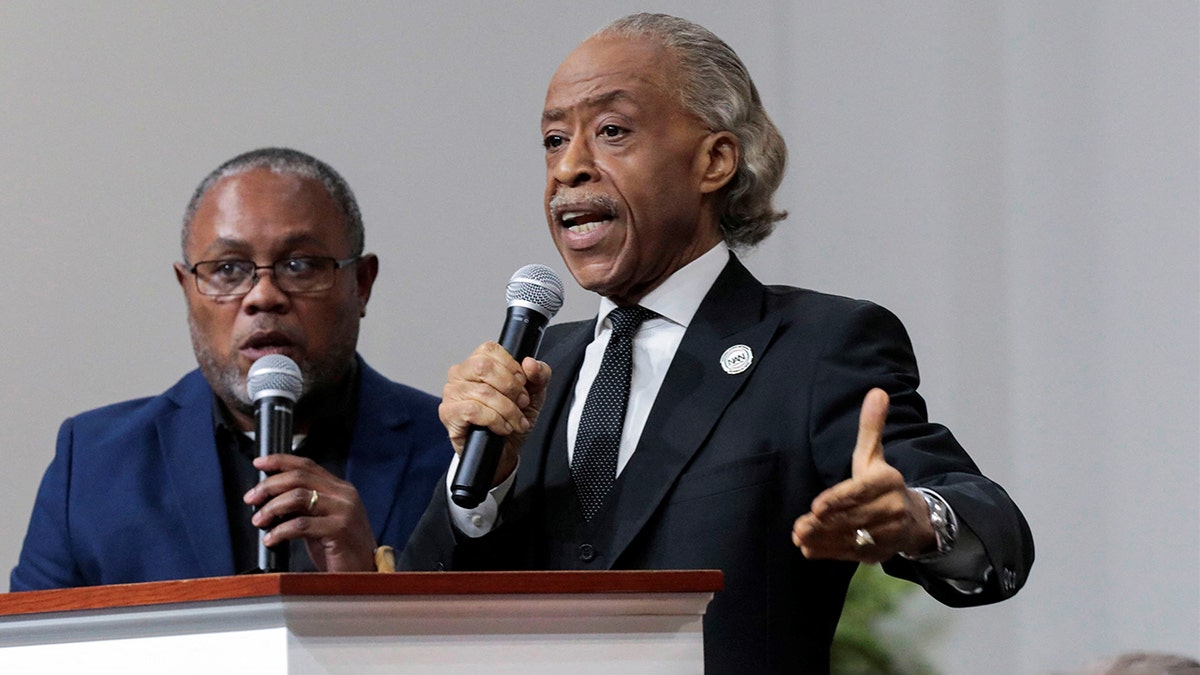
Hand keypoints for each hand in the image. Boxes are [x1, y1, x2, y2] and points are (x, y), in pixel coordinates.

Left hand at [245, 454, 376, 571]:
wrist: (365, 575)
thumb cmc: (342, 551)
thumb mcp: (323, 521)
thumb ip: (305, 506)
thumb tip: (273, 499)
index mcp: (341, 489)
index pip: (307, 465)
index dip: (280, 461)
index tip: (259, 463)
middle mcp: (344, 495)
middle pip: (299, 477)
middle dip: (269, 485)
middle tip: (251, 498)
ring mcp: (344, 511)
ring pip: (298, 497)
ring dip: (271, 508)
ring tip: (259, 521)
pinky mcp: (340, 530)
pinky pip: (301, 525)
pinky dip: (280, 531)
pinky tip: (271, 539)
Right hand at [438, 341, 551, 485]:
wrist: (504, 451)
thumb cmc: (512, 418)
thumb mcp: (534, 394)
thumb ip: (539, 374)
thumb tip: (530, 363)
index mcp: (478, 362)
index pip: (490, 350)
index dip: (512, 368)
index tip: (523, 384)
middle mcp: (460, 374)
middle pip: (484, 367)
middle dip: (511, 388)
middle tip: (521, 403)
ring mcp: (451, 393)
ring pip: (483, 392)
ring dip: (507, 410)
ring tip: (515, 421)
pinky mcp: (448, 413)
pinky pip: (473, 410)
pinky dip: (495, 420)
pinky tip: (502, 427)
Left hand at [791, 388, 935, 562]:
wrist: (916, 519)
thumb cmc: (883, 483)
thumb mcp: (875, 455)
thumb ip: (871, 427)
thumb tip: (877, 392)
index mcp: (888, 483)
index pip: (860, 492)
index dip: (838, 500)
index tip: (817, 505)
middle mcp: (892, 509)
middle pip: (854, 518)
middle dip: (825, 523)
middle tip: (799, 526)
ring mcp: (887, 534)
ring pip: (852, 537)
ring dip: (824, 539)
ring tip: (800, 537)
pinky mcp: (880, 553)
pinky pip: (852, 554)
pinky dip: (830, 552)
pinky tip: (809, 550)